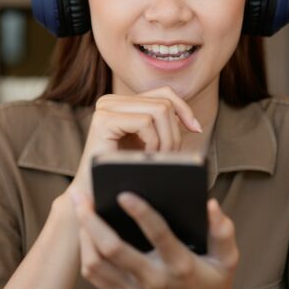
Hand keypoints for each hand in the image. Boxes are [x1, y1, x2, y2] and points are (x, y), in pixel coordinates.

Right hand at [65, 87, 202, 200]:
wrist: (93, 195)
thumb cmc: (122, 174)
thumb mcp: (147, 145)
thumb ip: (162, 127)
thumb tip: (193, 124)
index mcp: (121, 102)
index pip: (164, 93)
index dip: (184, 109)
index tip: (195, 130)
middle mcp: (111, 100)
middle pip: (164, 102)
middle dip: (175, 132)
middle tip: (170, 158)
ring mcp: (105, 108)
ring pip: (159, 110)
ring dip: (167, 139)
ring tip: (160, 159)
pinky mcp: (103, 120)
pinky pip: (146, 122)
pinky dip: (154, 143)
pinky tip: (147, 158)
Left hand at [70, 189, 237, 288]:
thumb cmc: (213, 283)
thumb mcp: (226, 259)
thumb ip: (222, 232)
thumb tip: (210, 205)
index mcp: (180, 265)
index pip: (158, 234)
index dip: (140, 212)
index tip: (124, 194)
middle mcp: (153, 280)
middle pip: (112, 248)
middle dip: (92, 219)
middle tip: (82, 195)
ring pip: (95, 262)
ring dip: (84, 233)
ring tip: (81, 209)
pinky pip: (94, 275)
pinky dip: (85, 251)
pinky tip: (85, 232)